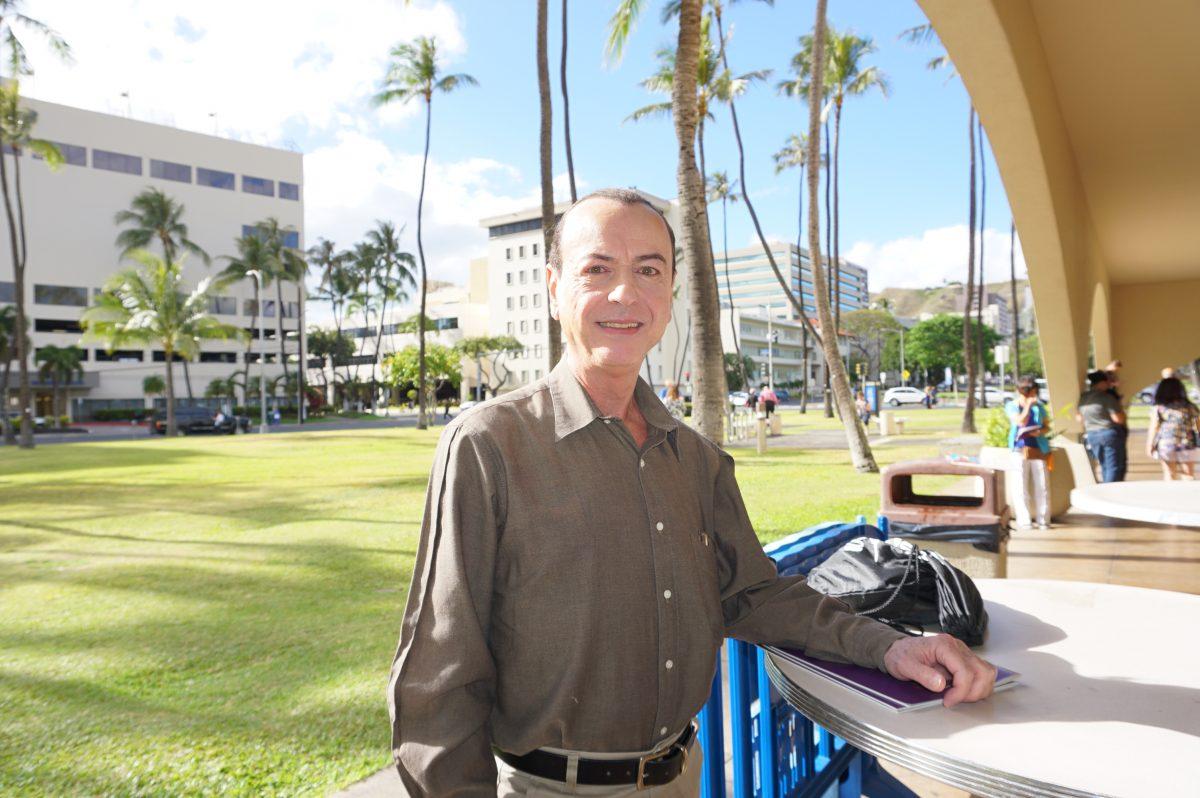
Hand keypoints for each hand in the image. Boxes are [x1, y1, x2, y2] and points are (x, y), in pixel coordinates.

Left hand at [882, 634, 997, 707]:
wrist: (897, 650)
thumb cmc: (901, 655)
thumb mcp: (905, 666)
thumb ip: (923, 675)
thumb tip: (941, 684)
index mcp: (944, 645)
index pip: (965, 670)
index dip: (961, 690)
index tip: (948, 701)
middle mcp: (957, 647)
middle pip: (981, 671)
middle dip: (972, 692)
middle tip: (954, 700)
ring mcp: (963, 652)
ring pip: (986, 672)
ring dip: (978, 689)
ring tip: (960, 697)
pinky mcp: (964, 660)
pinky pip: (982, 673)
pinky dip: (978, 686)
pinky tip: (962, 692)